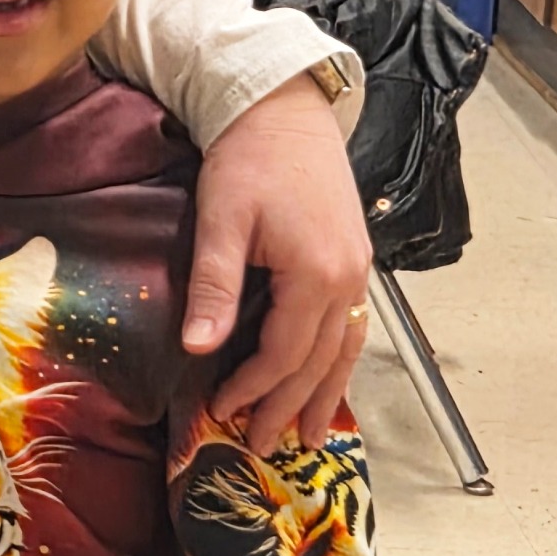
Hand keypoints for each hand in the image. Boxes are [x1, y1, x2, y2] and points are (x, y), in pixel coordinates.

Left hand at [185, 74, 371, 446]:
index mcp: (317, 273)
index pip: (283, 352)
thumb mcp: (222, 221)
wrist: (285, 111)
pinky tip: (328, 380)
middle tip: (267, 445)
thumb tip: (198, 348)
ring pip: (344, 349)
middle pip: (319, 361)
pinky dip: (338, 361)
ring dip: (326, 394)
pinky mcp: (354, 259)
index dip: (253, 387)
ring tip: (312, 435)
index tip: (223, 411)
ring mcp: (357, 270)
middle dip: (291, 406)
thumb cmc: (248, 159)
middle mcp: (347, 278)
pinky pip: (350, 326)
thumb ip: (214, 287)